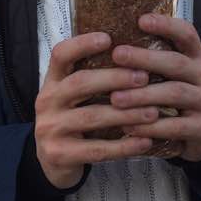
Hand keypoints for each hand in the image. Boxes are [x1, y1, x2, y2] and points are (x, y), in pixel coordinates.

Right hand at [34, 31, 160, 188]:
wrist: (51, 161)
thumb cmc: (74, 119)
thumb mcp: (74, 96)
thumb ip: (94, 78)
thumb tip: (135, 53)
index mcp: (52, 81)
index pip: (60, 54)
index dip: (82, 44)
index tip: (108, 38)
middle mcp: (47, 101)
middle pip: (80, 83)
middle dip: (114, 78)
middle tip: (144, 77)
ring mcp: (50, 129)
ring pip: (92, 117)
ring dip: (126, 113)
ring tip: (153, 112)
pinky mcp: (60, 154)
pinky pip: (96, 149)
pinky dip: (124, 146)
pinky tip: (145, 141)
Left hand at [109, 15, 200, 162]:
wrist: (200, 134)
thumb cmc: (171, 97)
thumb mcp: (168, 75)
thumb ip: (149, 60)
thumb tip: (105, 41)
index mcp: (196, 57)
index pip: (187, 34)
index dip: (166, 25)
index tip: (141, 20)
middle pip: (177, 63)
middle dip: (146, 58)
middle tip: (117, 54)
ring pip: (175, 94)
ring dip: (142, 95)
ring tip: (115, 98)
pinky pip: (175, 127)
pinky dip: (150, 127)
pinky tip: (127, 126)